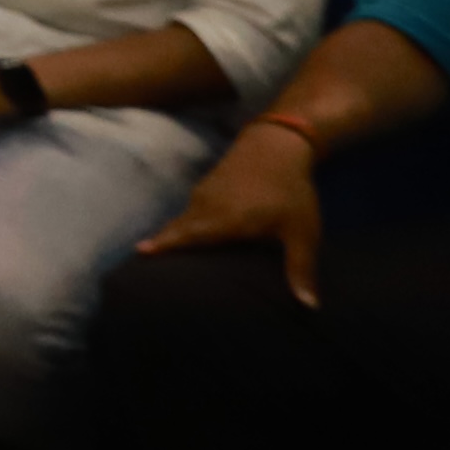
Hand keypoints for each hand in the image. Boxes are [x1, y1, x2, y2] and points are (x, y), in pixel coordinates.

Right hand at [137, 119, 330, 299]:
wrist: (277, 143)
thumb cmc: (291, 190)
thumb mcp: (301, 231)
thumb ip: (301, 268)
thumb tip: (309, 306)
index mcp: (226, 220)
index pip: (189, 236)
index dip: (165, 245)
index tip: (139, 252)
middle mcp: (208, 207)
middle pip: (178, 228)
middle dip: (160, 243)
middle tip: (142, 260)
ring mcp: (204, 193)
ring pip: (181, 218)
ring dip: (170, 234)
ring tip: (158, 250)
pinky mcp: (206, 186)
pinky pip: (187, 209)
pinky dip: (181, 222)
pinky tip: (184, 231)